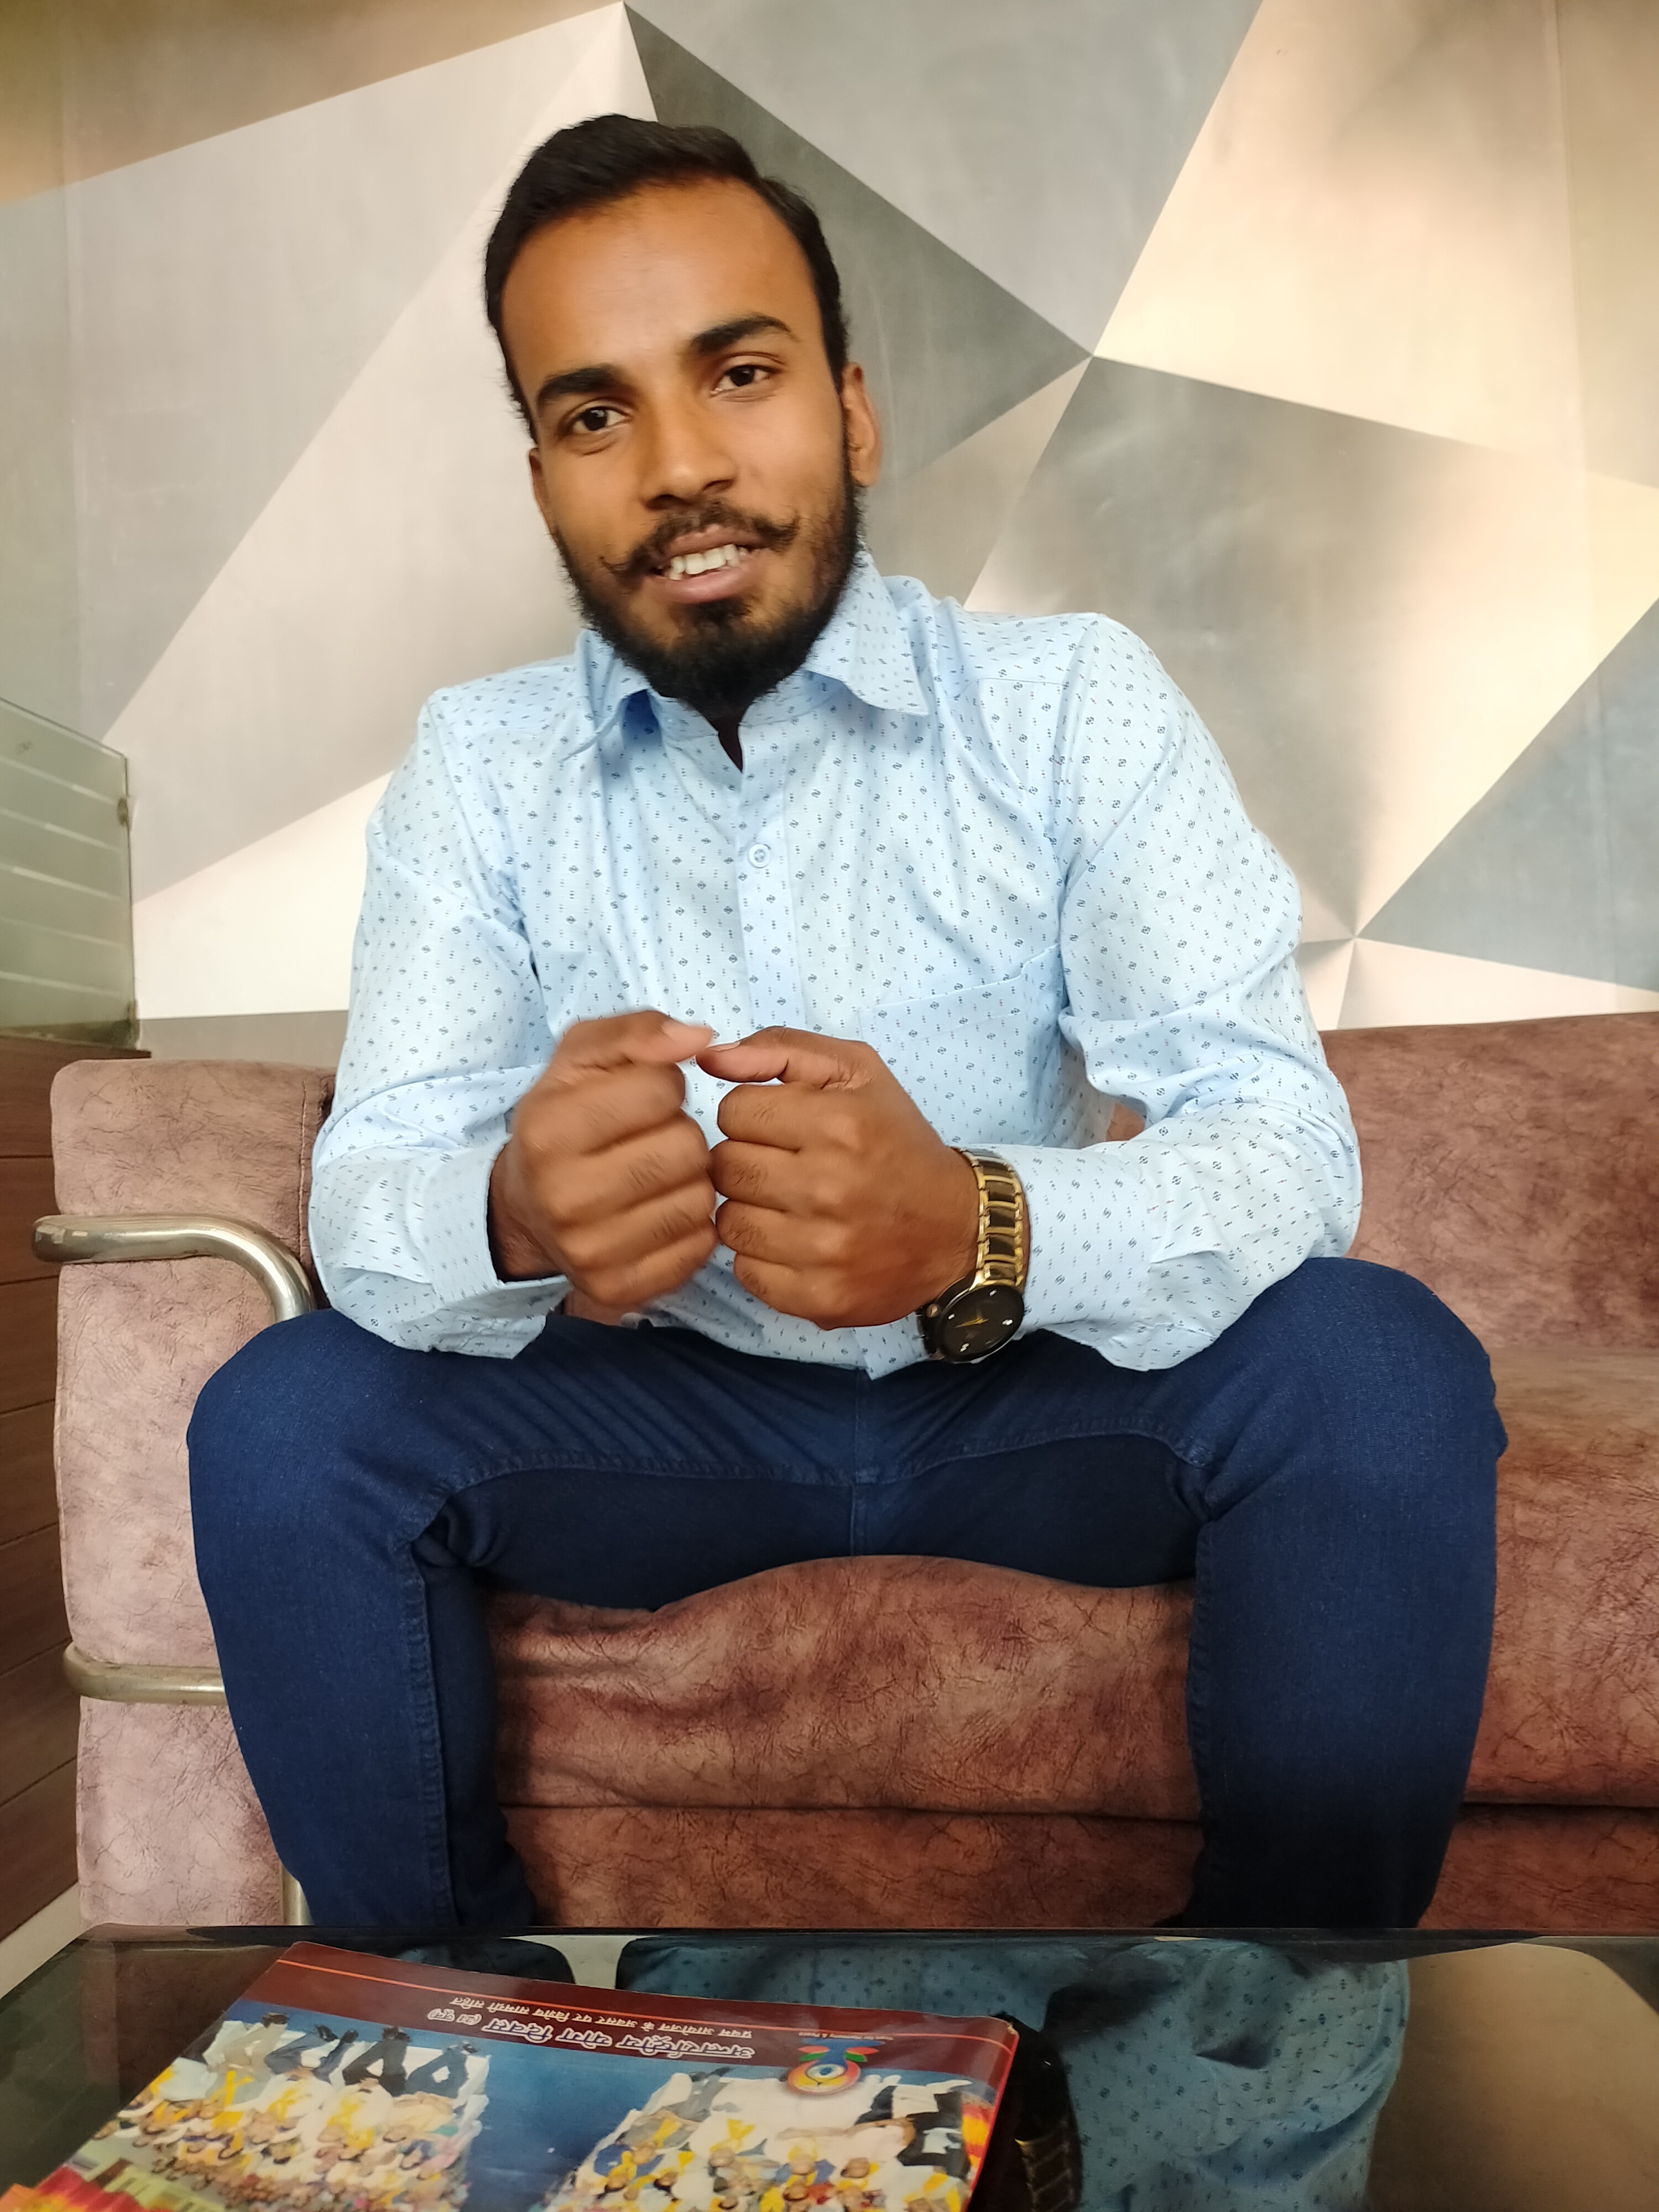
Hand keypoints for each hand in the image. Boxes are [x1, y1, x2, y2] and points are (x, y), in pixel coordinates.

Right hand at [489, 1011, 716, 1309]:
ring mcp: (589, 1250)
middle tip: (651, 1141)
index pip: (662, 1089)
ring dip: (691, 1180)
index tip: (642, 1100)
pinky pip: (700, 1245)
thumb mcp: (583, 1057)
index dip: (664, 1086)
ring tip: (657, 1175)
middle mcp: (562, 1196)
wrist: (526, 1207)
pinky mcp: (619, 1288)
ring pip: (699, 1199)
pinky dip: (692, 1224)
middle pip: (686, 1148)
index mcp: (548, 1130)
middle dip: (681, 1134)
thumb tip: (700, 1038)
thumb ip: (638, 1031)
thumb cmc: (564, 1119)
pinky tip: (660, 1212)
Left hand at [698, 1028, 977, 1328]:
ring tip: (788, 1205)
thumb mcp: (857, 1072)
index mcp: (839, 1124)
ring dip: (749, 1211)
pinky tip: (794, 1244)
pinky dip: (761, 1258)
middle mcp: (829, 1187)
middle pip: (725, 1168)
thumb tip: (709, 1059)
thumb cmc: (898, 1143)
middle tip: (784, 1167)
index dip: (753, 1116)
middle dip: (746, 1161)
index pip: (732, 1112)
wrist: (956, 1229)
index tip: (783, 1128)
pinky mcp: (819, 1297)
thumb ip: (781, 1049)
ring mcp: (823, 1249)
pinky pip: (745, 1272)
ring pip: (728, 1222)